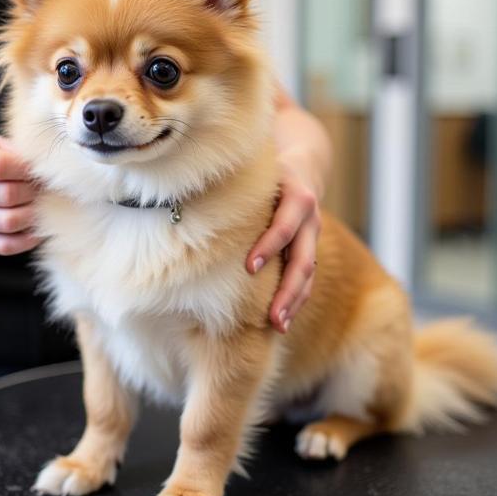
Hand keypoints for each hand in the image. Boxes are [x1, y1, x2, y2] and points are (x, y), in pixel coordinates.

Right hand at [0, 134, 40, 255]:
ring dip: (35, 214)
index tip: (40, 170)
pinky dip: (30, 237)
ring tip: (43, 205)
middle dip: (34, 192)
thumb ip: (14, 149)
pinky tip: (38, 225)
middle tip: (45, 189)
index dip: (27, 169)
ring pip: (10, 222)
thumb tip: (44, 164)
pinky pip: (8, 245)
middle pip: (8, 195)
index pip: (0, 166)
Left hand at [246, 163, 321, 333]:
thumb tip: (183, 202)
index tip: (249, 268)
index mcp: (296, 197)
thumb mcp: (257, 175)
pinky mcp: (311, 249)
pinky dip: (295, 299)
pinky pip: (307, 279)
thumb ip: (234, 189)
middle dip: (287, 288)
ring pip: (308, 273)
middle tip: (270, 315)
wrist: (301, 170)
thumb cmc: (263, 175)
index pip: (284, 225)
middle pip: (303, 257)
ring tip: (277, 325)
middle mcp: (310, 218)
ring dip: (293, 301)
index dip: (268, 246)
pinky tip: (280, 321)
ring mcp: (313, 236)